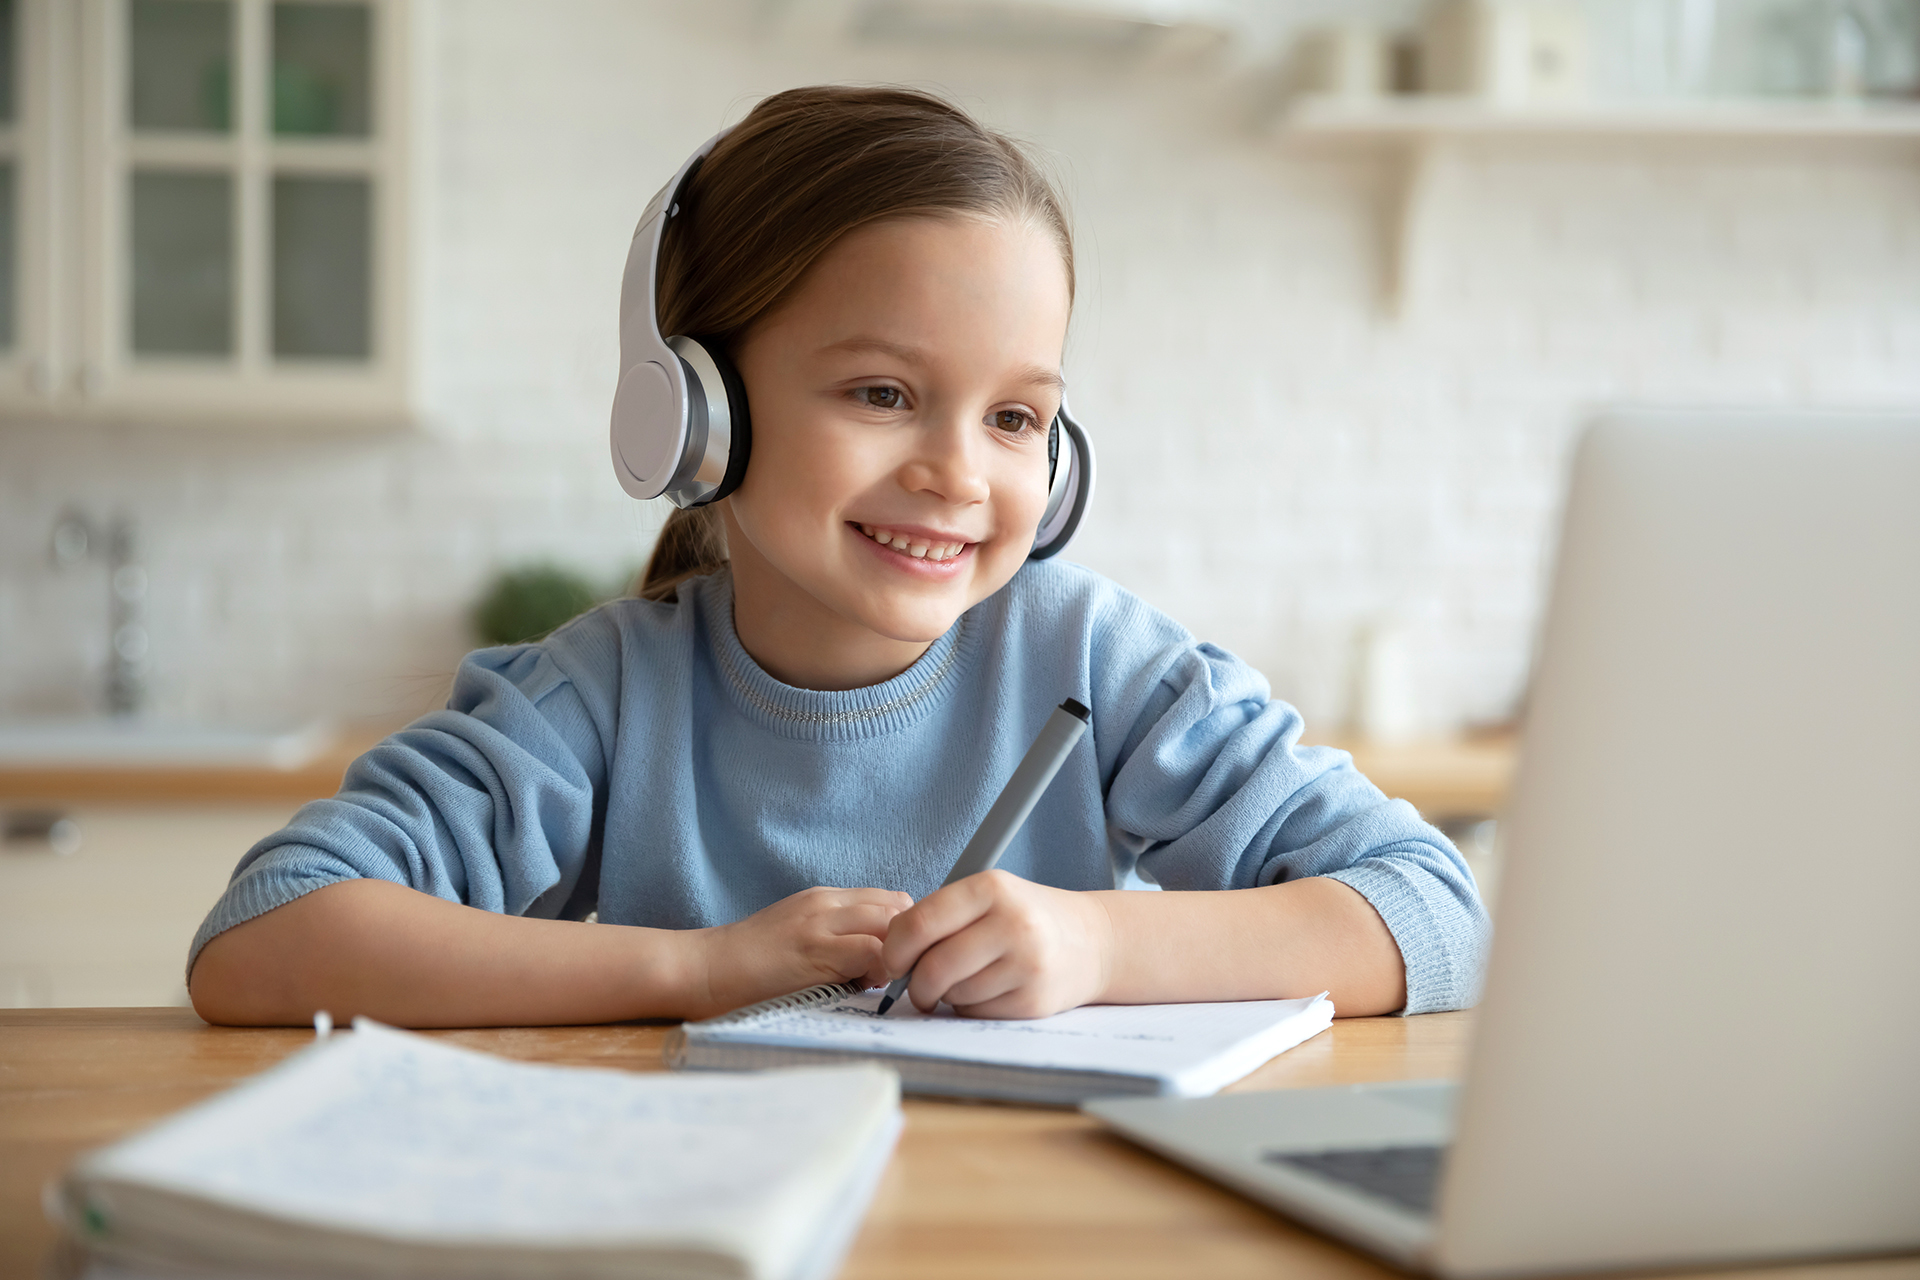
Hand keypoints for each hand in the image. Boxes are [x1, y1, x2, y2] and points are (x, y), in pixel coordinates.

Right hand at [693, 886, 910, 1018]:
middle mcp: (826, 904)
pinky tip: (865, 988)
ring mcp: (820, 924)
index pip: (889, 899)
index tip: (897, 958)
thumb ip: (836, 940)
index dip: (904, 930)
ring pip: (890, 923)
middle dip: (909, 941)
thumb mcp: (798, 937)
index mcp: (823, 899)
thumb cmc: (748, 965)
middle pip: (897, 906)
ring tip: (878, 982)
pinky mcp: (814, 950)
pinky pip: (871, 951)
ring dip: (898, 955)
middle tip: (894, 974)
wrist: (703, 968)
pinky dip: (882, 970)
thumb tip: (879, 965)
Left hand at [880, 870, 1113, 1018]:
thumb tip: (889, 956)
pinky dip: (969, 1008)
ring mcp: (1027, 964)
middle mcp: (1013, 923)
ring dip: (947, 995)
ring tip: (966, 978)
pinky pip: (976, 1013)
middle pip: (934, 967)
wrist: (1092, 942)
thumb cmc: (1025, 918)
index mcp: (991, 888)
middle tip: (916, 986)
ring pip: (954, 994)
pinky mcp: (1034, 1000)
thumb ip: (941, 917)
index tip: (891, 960)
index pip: (921, 922)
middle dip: (915, 984)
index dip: (895, 948)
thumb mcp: (989, 897)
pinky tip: (988, 990)